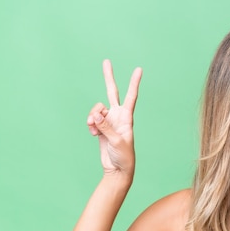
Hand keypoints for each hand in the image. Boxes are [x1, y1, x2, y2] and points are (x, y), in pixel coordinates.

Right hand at [87, 60, 141, 176]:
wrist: (117, 169)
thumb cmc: (123, 157)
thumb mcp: (116, 142)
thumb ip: (106, 128)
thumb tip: (96, 116)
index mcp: (127, 118)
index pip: (131, 96)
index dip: (134, 83)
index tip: (139, 69)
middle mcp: (118, 116)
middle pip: (112, 92)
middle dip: (109, 77)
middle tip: (106, 61)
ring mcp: (108, 121)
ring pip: (96, 109)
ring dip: (92, 116)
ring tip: (93, 128)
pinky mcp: (100, 128)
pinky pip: (91, 120)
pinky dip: (90, 125)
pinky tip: (93, 134)